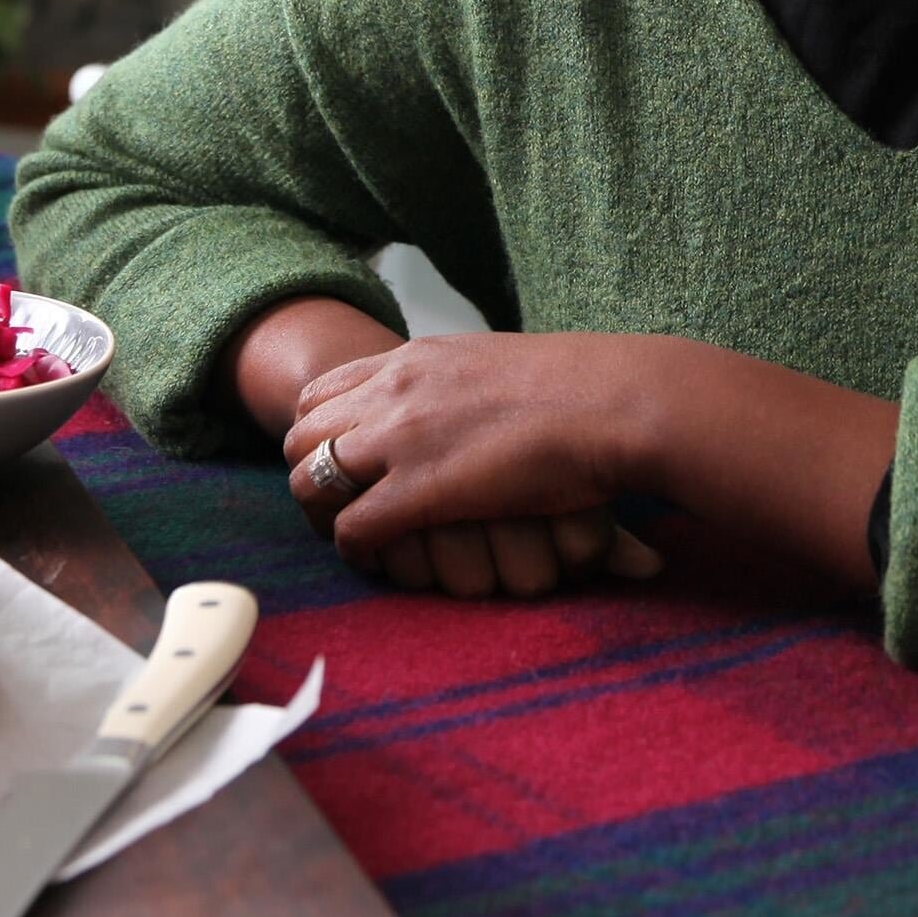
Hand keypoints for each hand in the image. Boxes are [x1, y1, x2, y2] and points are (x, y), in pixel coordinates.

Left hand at [285, 331, 899, 593]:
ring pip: (310, 478)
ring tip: (348, 535)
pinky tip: (375, 557)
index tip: (339, 458)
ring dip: (321, 511)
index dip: (320, 428)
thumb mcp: (503, 365)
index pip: (323, 388)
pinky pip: (351, 527)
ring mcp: (400, 440)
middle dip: (308, 471)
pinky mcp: (419, 490)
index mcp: (415, 359)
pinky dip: (353, 547)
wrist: (615, 403)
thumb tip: (477, 398)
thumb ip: (469, 382)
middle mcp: (394, 392)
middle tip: (332, 506)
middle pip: (301, 432)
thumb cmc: (582, 389)